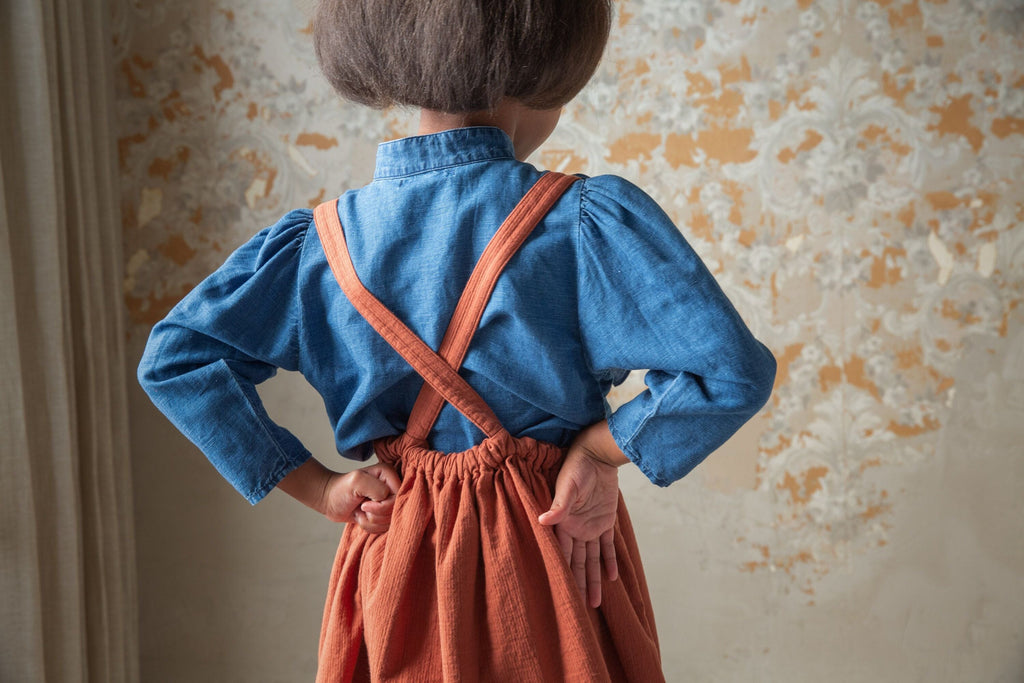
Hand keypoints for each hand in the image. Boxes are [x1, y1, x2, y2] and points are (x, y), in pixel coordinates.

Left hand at [321, 463, 400, 533]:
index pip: (398, 497)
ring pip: (390, 521)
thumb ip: (376, 488)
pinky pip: (384, 527)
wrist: (330, 500)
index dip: (383, 506)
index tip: (365, 505)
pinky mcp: (384, 513)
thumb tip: (386, 499)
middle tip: (362, 508)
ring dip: (371, 522)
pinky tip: (361, 516)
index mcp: (389, 474)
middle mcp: (392, 486)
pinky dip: (370, 526)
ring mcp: (389, 501)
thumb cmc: (341, 489)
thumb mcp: (357, 482)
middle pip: (395, 511)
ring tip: (360, 511)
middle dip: (375, 515)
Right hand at [538, 421, 625, 607]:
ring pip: (592, 559)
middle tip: (580, 610)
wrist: (597, 454)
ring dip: (594, 580)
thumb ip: (559, 505)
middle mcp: (576, 528)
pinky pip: (607, 546)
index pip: (563, 553)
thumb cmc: (577, 467)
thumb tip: (542, 522)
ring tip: (595, 602)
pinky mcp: (606, 521)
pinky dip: (609, 561)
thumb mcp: (568, 485)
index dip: (563, 573)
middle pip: (577, 563)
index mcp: (564, 522)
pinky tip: (611, 578)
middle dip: (578, 585)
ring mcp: (591, 526)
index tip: (561, 595)